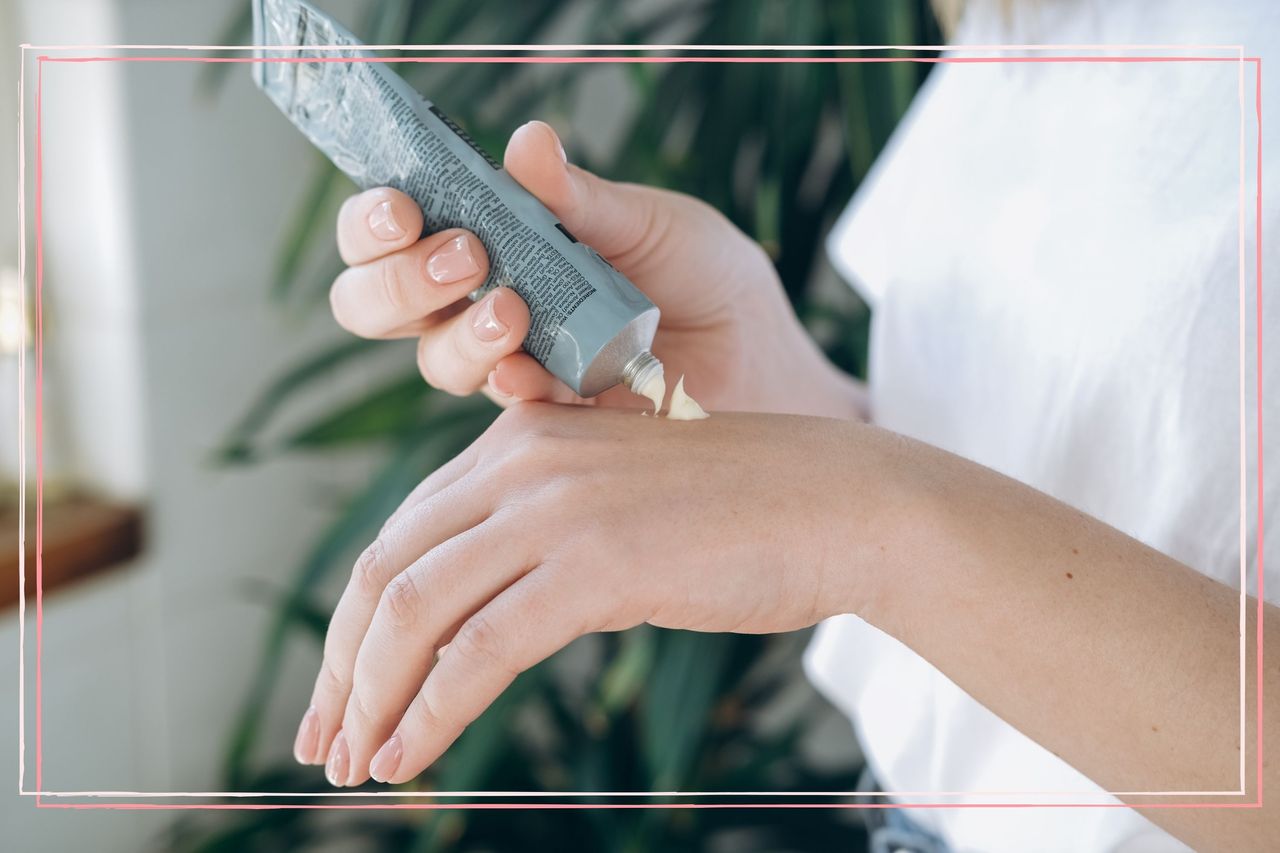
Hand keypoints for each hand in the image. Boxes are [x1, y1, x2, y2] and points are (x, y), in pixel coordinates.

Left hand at [291, 403, 891, 784]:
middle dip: (342, 669)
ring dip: (370, 698)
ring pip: (416, 611)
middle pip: (386, 573)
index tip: (339, 693)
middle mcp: (521, 461)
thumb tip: (477, 621)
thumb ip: (541, 539)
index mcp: (518, 440)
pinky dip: (430, 712)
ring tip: (355, 765)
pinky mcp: (596, 563)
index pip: (399, 537)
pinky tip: (408, 760)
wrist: (841, 502)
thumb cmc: (739, 513)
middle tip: (322, 743)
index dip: (355, 625)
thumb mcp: (615, 506)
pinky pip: (479, 648)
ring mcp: (556, 508)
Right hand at [328, 120, 862, 417]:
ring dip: (459, 332)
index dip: (376, 222)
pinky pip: (501, 408)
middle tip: (462, 256)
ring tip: (513, 310)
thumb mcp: (650, 222)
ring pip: (434, 358)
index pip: (395, 231)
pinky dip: (508, 383)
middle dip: (399, 281)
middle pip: (379, 303)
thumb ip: (582, 198)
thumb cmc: (706, 278)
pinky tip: (533, 369)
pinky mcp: (547, 422)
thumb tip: (526, 144)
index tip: (406, 206)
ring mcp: (512, 365)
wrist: (762, 360)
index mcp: (498, 241)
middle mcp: (486, 303)